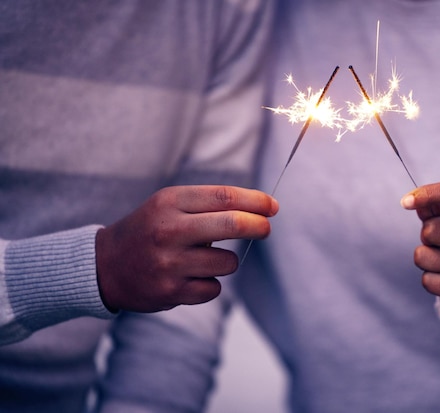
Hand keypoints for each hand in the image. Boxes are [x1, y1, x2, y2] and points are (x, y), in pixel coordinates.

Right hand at [96, 185, 278, 311]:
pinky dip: (210, 284)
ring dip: (227, 262)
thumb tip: (261, 209)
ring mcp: (169, 263)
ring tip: (206, 259)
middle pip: (232, 224)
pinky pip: (214, 289)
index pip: (224, 197)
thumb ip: (209, 204)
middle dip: (258, 226)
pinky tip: (190, 278)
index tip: (272, 206)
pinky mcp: (170, 292)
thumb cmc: (150, 230)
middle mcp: (169, 231)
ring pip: (228, 263)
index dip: (255, 201)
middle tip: (266, 228)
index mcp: (169, 202)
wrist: (105, 266)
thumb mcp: (169, 205)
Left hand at [401, 180, 439, 322]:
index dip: (430, 192)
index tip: (406, 201)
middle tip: (438, 244)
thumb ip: (432, 210)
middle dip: (424, 237)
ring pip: (424, 256)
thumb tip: (415, 202)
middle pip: (431, 228)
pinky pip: (427, 281)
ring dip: (425, 260)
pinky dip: (430, 281)